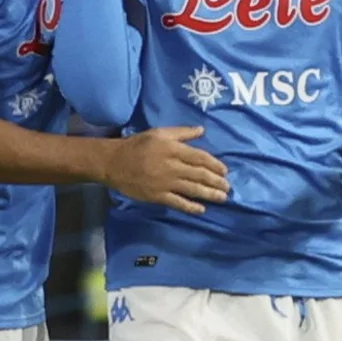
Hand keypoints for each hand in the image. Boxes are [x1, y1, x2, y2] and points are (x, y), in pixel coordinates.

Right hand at [103, 127, 230, 215]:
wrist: (114, 163)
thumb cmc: (137, 145)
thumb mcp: (159, 133)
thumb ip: (182, 132)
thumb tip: (202, 130)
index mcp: (173, 149)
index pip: (200, 158)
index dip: (214, 165)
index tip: (225, 171)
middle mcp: (172, 166)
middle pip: (199, 175)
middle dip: (216, 181)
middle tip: (227, 187)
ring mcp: (165, 183)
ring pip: (192, 189)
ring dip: (209, 194)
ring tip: (222, 198)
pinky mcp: (157, 196)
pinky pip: (177, 203)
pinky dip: (190, 207)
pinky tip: (201, 209)